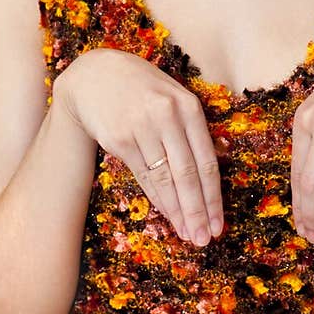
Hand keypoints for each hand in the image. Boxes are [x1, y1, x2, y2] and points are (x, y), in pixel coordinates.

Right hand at [54, 48, 222, 246]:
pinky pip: (142, 175)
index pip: (207, 161)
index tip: (219, 223)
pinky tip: (166, 214)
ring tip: (188, 234)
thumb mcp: (174, 96)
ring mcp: (141, 127)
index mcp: (189, 106)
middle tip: (205, 239)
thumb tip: (210, 175)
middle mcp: (167, 116)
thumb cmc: (142, 88)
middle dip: (198, 211)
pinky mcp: (118, 138)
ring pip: (164, 179)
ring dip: (177, 211)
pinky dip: (156, 198)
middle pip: (188, 174)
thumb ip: (192, 129)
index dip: (214, 197)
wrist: (94, 74)